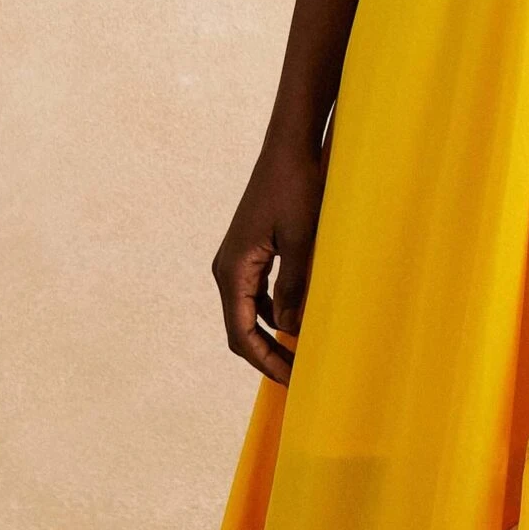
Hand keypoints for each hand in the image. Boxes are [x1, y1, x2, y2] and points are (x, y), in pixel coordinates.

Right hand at [211, 139, 325, 385]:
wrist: (289, 148)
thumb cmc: (296, 189)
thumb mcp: (301, 241)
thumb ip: (294, 287)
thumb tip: (289, 331)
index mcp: (232, 270)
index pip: (241, 333)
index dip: (265, 361)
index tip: (291, 381)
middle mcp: (226, 268)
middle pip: (240, 328)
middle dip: (267, 355)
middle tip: (298, 377)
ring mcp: (236, 259)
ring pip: (248, 312)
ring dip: (270, 336)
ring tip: (300, 356)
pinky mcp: (250, 250)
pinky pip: (257, 293)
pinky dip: (273, 313)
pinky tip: (297, 322)